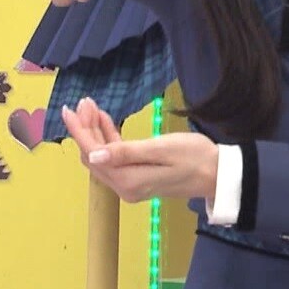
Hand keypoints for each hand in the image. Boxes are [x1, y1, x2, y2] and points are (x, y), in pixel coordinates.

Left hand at [62, 98, 217, 203]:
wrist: (219, 174)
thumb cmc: (195, 156)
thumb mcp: (162, 149)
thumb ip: (126, 152)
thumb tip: (92, 154)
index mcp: (128, 180)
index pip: (93, 153)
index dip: (79, 130)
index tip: (70, 109)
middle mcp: (124, 186)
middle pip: (94, 156)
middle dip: (86, 129)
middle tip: (85, 102)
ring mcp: (131, 185)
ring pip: (103, 157)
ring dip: (96, 133)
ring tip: (93, 108)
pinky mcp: (139, 180)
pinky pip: (116, 159)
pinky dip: (109, 140)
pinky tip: (108, 123)